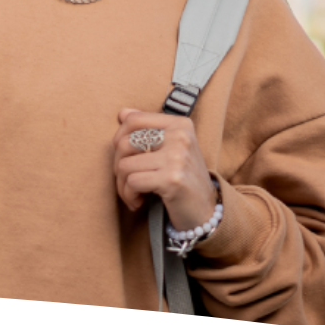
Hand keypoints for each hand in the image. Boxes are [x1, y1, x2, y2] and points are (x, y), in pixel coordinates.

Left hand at [113, 108, 216, 230]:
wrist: (207, 211)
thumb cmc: (184, 179)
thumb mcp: (172, 149)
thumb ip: (149, 129)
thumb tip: (122, 113)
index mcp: (179, 124)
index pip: (134, 119)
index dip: (119, 138)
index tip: (124, 157)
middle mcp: (180, 136)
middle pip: (124, 142)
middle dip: (117, 166)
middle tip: (127, 181)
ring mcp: (177, 157)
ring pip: (124, 165)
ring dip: (122, 185)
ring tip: (133, 194)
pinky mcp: (171, 179)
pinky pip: (132, 182)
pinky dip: (129, 195)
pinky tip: (138, 202)